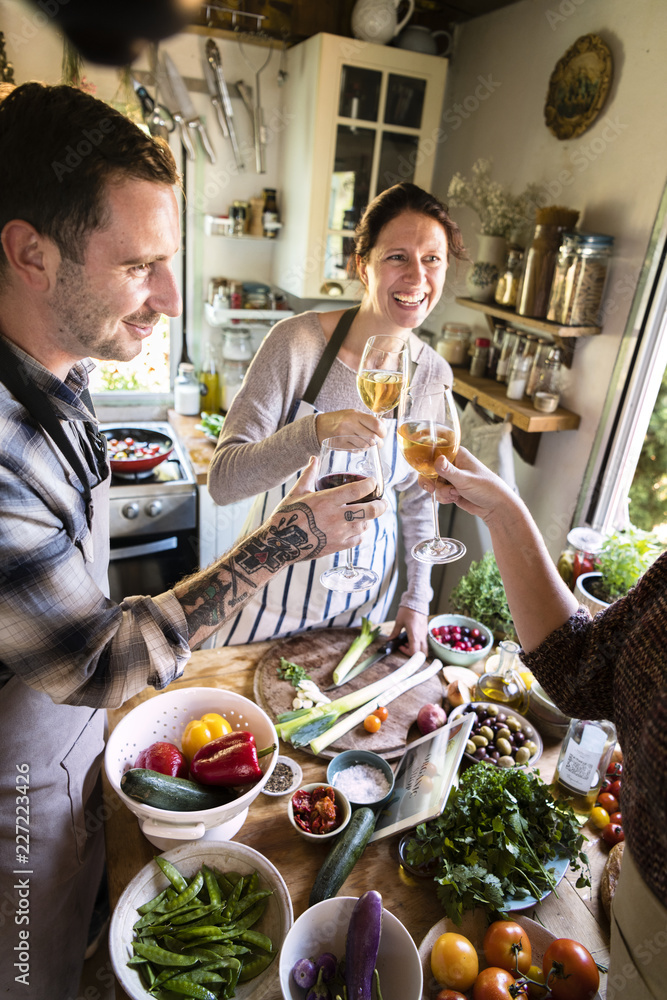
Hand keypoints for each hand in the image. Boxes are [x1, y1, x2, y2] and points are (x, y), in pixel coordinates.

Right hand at [268, 456, 387, 559]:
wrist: (280, 544)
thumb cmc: (287, 516)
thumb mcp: (297, 492)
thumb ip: (309, 474)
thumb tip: (314, 458)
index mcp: (328, 500)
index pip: (358, 489)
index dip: (370, 484)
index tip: (373, 482)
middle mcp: (337, 517)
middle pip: (371, 510)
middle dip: (381, 505)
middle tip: (382, 501)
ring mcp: (339, 533)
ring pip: (366, 525)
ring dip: (369, 519)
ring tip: (367, 514)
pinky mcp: (338, 546)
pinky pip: (357, 539)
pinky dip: (360, 533)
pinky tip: (355, 528)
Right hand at [315, 409, 385, 448]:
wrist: (319, 426)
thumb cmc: (339, 419)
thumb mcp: (353, 414)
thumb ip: (368, 419)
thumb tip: (384, 423)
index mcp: (355, 415)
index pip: (376, 424)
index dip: (383, 431)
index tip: (382, 433)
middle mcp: (350, 424)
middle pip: (372, 437)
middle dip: (379, 442)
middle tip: (379, 443)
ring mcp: (344, 436)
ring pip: (365, 445)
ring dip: (370, 446)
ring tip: (368, 443)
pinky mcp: (340, 445)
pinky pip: (357, 450)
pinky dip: (361, 449)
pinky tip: (358, 445)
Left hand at [390, 606, 427, 654]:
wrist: (417, 601)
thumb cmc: (408, 610)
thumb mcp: (399, 621)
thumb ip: (394, 632)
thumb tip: (390, 639)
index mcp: (415, 635)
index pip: (414, 652)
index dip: (407, 653)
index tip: (400, 646)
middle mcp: (421, 636)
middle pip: (422, 653)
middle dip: (413, 653)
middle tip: (404, 646)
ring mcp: (425, 633)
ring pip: (424, 647)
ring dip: (416, 648)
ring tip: (406, 641)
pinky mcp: (425, 630)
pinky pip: (423, 641)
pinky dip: (417, 642)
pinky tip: (410, 636)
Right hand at [418, 447, 517, 525]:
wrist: (494, 506)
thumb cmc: (486, 488)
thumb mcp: (465, 479)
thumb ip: (449, 471)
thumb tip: (437, 460)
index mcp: (456, 454)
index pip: (434, 450)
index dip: (425, 458)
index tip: (422, 467)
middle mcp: (452, 463)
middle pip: (429, 469)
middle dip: (431, 481)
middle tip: (432, 488)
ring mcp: (450, 477)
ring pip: (433, 483)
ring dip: (442, 491)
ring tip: (456, 494)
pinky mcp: (450, 489)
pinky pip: (438, 492)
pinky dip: (444, 497)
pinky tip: (455, 498)